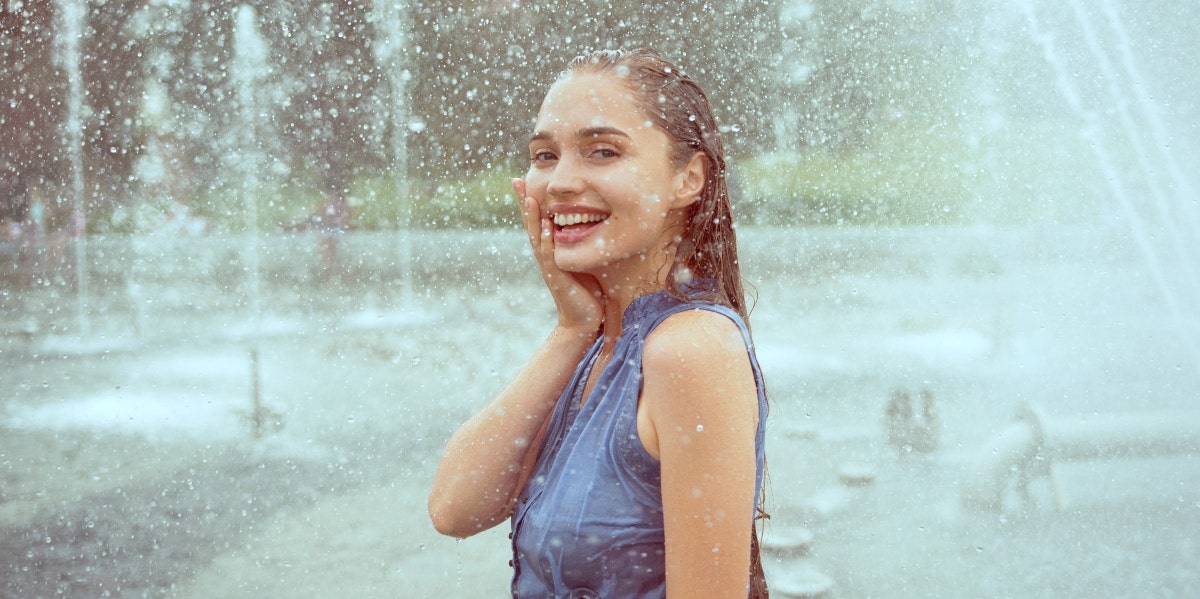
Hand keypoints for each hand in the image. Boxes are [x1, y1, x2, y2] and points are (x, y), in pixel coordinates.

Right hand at [513, 178, 603, 336]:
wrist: (583, 322)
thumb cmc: (587, 292)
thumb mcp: (583, 261)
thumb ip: (581, 245)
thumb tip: (592, 224)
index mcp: (551, 251)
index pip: (539, 220)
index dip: (531, 201)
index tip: (523, 180)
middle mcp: (546, 256)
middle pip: (531, 225)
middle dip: (524, 202)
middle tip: (516, 180)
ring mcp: (549, 267)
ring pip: (537, 237)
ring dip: (532, 217)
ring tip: (528, 197)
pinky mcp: (557, 278)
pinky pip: (550, 255)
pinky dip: (547, 240)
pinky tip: (546, 226)